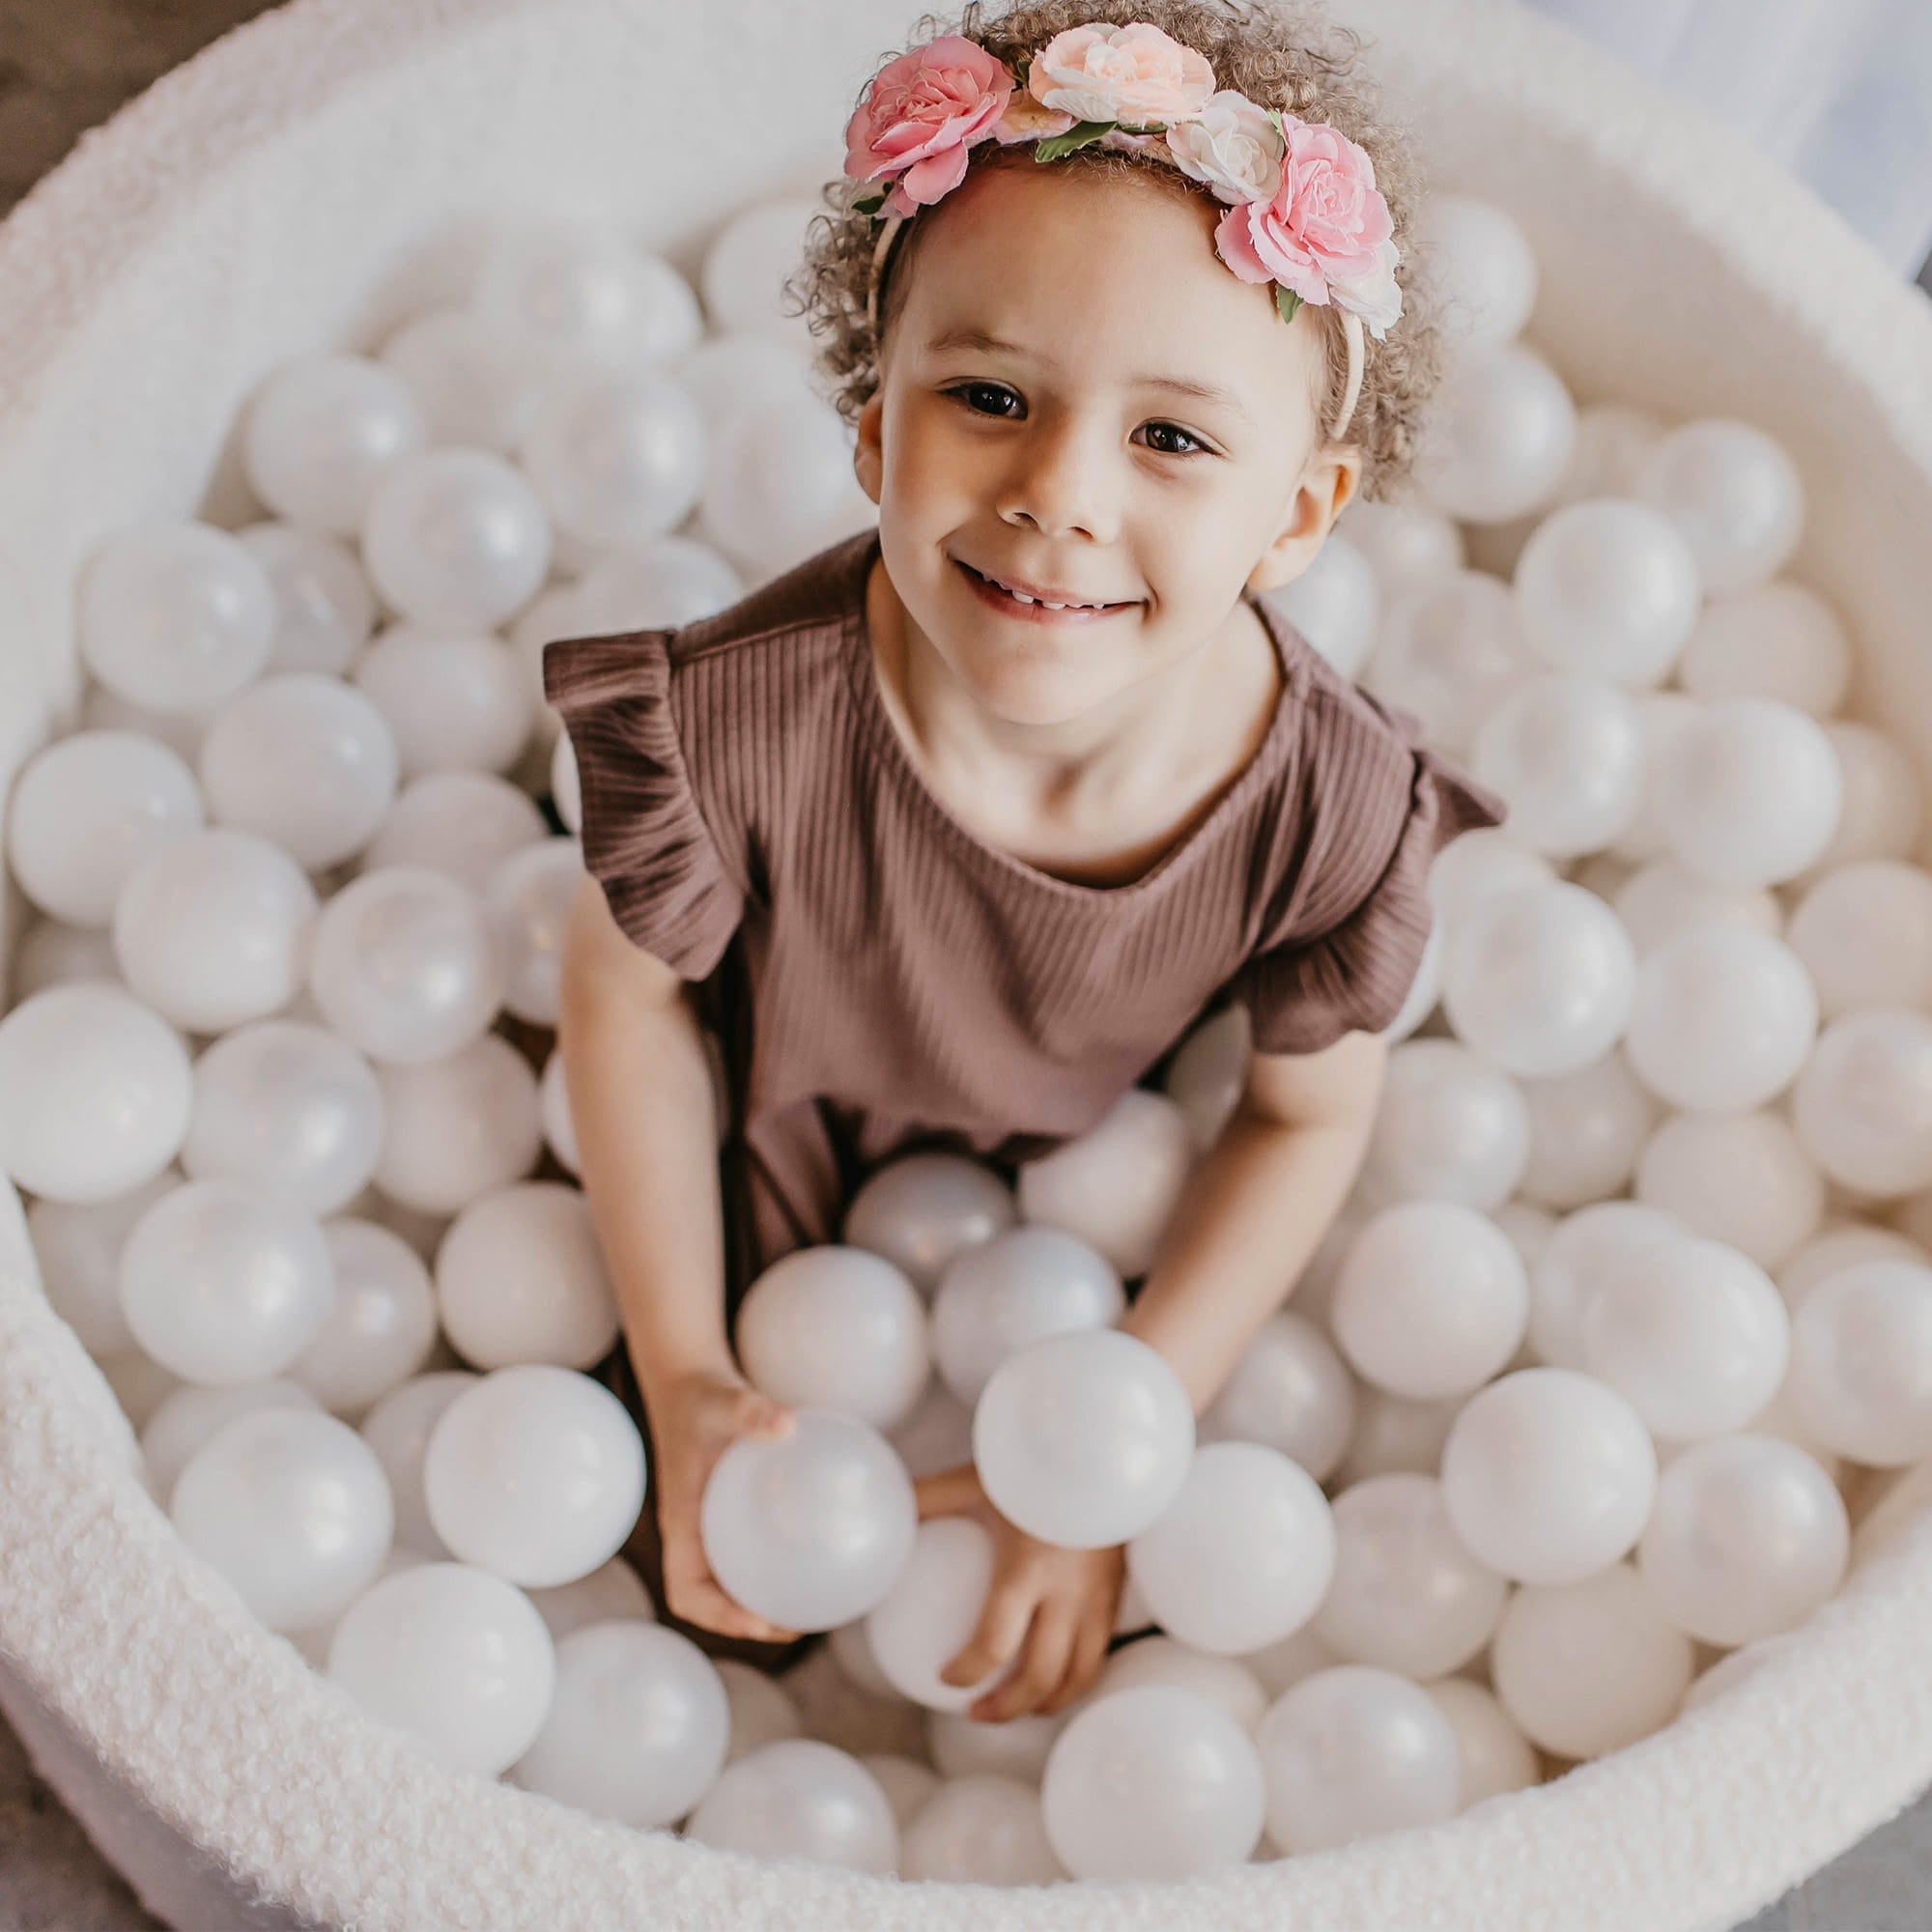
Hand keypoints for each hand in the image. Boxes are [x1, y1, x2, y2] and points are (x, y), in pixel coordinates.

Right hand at [648, 1366, 801, 1644]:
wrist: (690, 1379)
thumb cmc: (702, 1393)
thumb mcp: (722, 1401)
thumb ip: (750, 1412)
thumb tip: (786, 1425)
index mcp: (682, 1522)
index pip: (686, 1590)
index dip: (717, 1615)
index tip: (758, 1621)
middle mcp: (695, 1532)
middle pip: (713, 1598)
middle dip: (750, 1620)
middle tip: (801, 1621)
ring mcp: (712, 1523)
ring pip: (732, 1578)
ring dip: (764, 1598)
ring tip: (815, 1601)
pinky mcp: (732, 1509)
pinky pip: (751, 1547)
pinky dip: (776, 1559)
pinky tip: (819, 1546)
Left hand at [913, 1461, 1123, 1723]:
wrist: (1103, 1448)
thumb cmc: (1030, 1466)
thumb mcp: (975, 1480)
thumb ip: (927, 1498)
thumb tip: (879, 1516)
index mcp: (1027, 1567)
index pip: (995, 1642)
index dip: (968, 1673)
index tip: (946, 1678)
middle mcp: (1069, 1592)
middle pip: (1040, 1676)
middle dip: (1006, 1707)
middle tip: (976, 1713)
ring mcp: (1099, 1598)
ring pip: (1078, 1676)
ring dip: (1045, 1704)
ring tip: (1015, 1707)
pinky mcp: (1118, 1596)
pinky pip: (1099, 1655)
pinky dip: (1074, 1680)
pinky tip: (1051, 1679)